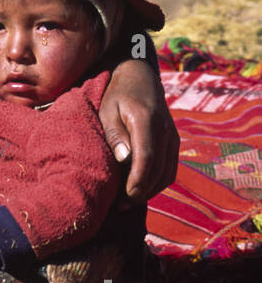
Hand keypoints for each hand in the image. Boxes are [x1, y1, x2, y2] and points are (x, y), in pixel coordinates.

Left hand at [99, 56, 178, 204]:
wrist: (140, 77)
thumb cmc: (118, 95)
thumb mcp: (108, 110)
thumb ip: (115, 134)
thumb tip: (125, 159)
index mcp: (147, 121)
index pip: (146, 158)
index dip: (136, 182)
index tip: (123, 198)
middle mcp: (165, 130)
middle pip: (158, 171)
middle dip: (140, 192)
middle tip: (119, 206)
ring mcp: (172, 136)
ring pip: (167, 173)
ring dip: (149, 190)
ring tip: (127, 200)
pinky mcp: (174, 141)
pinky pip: (170, 168)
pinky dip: (157, 182)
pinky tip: (140, 189)